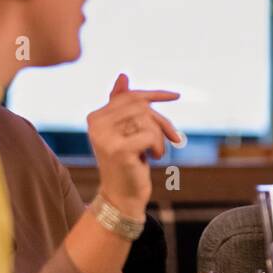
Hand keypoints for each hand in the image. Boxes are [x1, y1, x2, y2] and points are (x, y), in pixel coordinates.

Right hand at [87, 73, 181, 217]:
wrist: (122, 197)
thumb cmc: (128, 162)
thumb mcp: (127, 132)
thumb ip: (122, 105)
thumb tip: (122, 75)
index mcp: (96, 117)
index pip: (131, 96)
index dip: (155, 95)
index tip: (176, 95)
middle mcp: (96, 124)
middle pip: (141, 106)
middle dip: (160, 121)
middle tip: (170, 138)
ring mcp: (105, 137)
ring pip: (147, 119)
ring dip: (160, 136)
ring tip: (156, 152)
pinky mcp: (119, 149)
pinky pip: (150, 135)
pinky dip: (159, 146)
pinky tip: (153, 159)